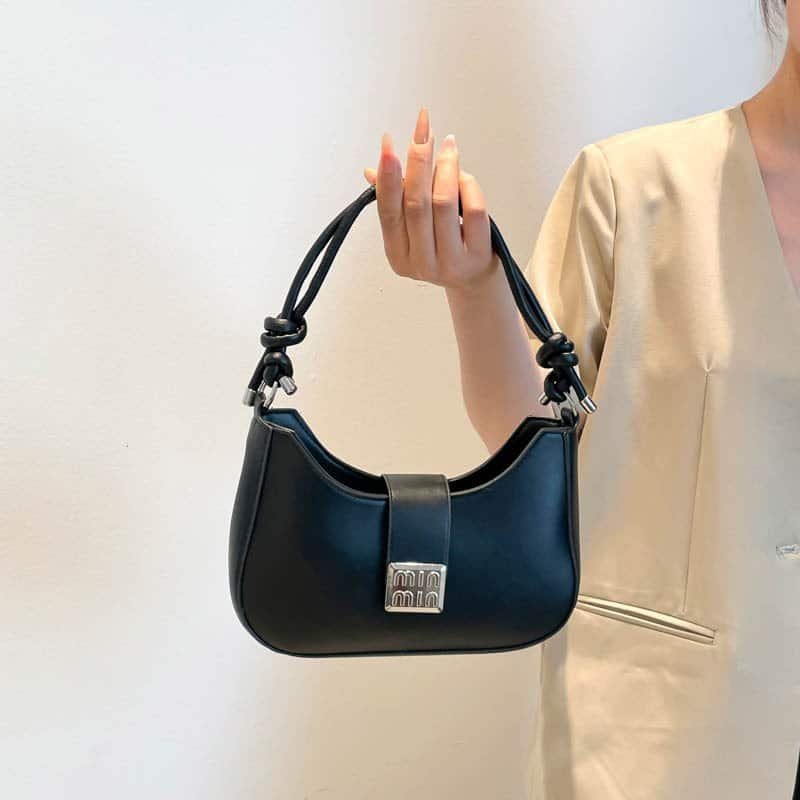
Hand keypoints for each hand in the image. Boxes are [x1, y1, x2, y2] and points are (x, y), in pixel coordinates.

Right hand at [363, 107, 499, 292]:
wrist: (475, 280)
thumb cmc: (443, 247)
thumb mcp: (414, 229)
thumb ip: (396, 201)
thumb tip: (372, 171)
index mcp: (398, 256)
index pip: (388, 212)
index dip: (387, 177)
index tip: (388, 143)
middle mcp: (421, 263)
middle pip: (416, 204)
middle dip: (418, 162)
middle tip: (423, 131)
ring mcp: (450, 263)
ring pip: (443, 203)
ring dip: (444, 167)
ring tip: (448, 145)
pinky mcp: (478, 256)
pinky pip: (473, 210)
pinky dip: (468, 185)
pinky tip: (463, 173)